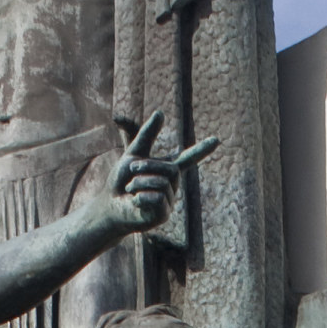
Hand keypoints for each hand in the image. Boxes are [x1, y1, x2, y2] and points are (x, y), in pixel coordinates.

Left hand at [95, 110, 216, 239]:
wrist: (110, 204)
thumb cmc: (121, 181)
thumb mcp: (133, 154)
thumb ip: (147, 135)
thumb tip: (161, 113)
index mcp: (167, 169)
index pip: (188, 158)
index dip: (202, 149)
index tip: (217, 140)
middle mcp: (172, 185)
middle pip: (171, 170)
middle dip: (147, 167)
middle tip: (131, 172)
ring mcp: (170, 200)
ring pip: (162, 184)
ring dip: (139, 183)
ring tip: (130, 190)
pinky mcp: (164, 214)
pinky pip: (158, 199)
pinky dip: (141, 197)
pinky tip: (135, 202)